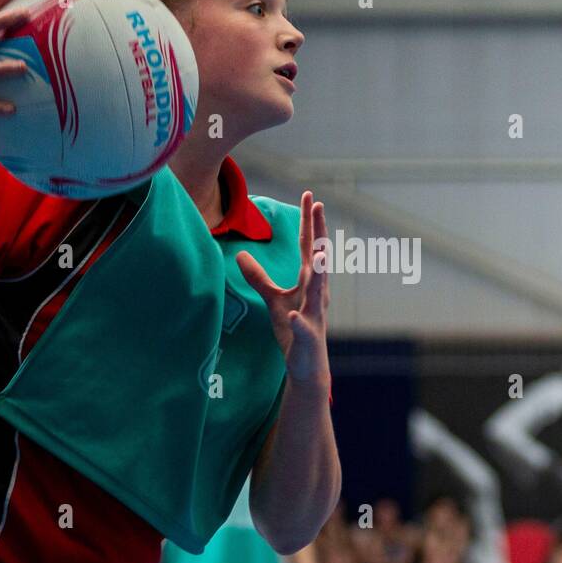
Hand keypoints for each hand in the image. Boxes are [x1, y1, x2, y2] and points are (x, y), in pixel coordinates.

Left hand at [236, 191, 329, 386]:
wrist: (306, 365)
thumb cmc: (293, 330)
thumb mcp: (273, 300)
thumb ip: (259, 277)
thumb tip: (241, 255)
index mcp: (309, 281)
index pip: (311, 246)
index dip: (310, 222)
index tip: (310, 197)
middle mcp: (317, 293)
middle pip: (319, 258)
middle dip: (319, 232)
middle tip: (318, 206)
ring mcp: (314, 314)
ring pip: (319, 291)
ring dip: (321, 273)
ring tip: (320, 254)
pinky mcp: (307, 336)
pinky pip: (303, 327)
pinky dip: (298, 321)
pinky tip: (292, 314)